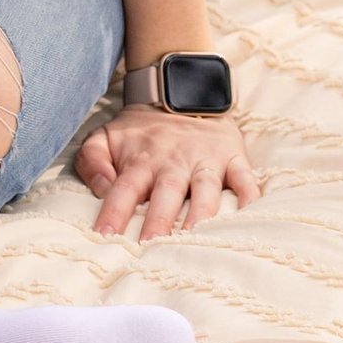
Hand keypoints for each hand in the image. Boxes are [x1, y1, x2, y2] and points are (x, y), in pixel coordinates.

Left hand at [76, 106, 257, 239]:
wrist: (182, 95)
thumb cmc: (141, 131)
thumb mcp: (105, 137)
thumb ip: (92, 161)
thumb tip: (101, 189)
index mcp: (140, 160)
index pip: (124, 189)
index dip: (114, 212)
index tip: (105, 236)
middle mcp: (173, 162)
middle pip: (166, 194)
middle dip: (159, 221)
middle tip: (151, 248)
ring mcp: (205, 160)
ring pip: (205, 190)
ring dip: (200, 214)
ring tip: (195, 239)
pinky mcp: (233, 158)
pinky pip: (245, 180)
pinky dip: (250, 199)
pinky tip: (248, 218)